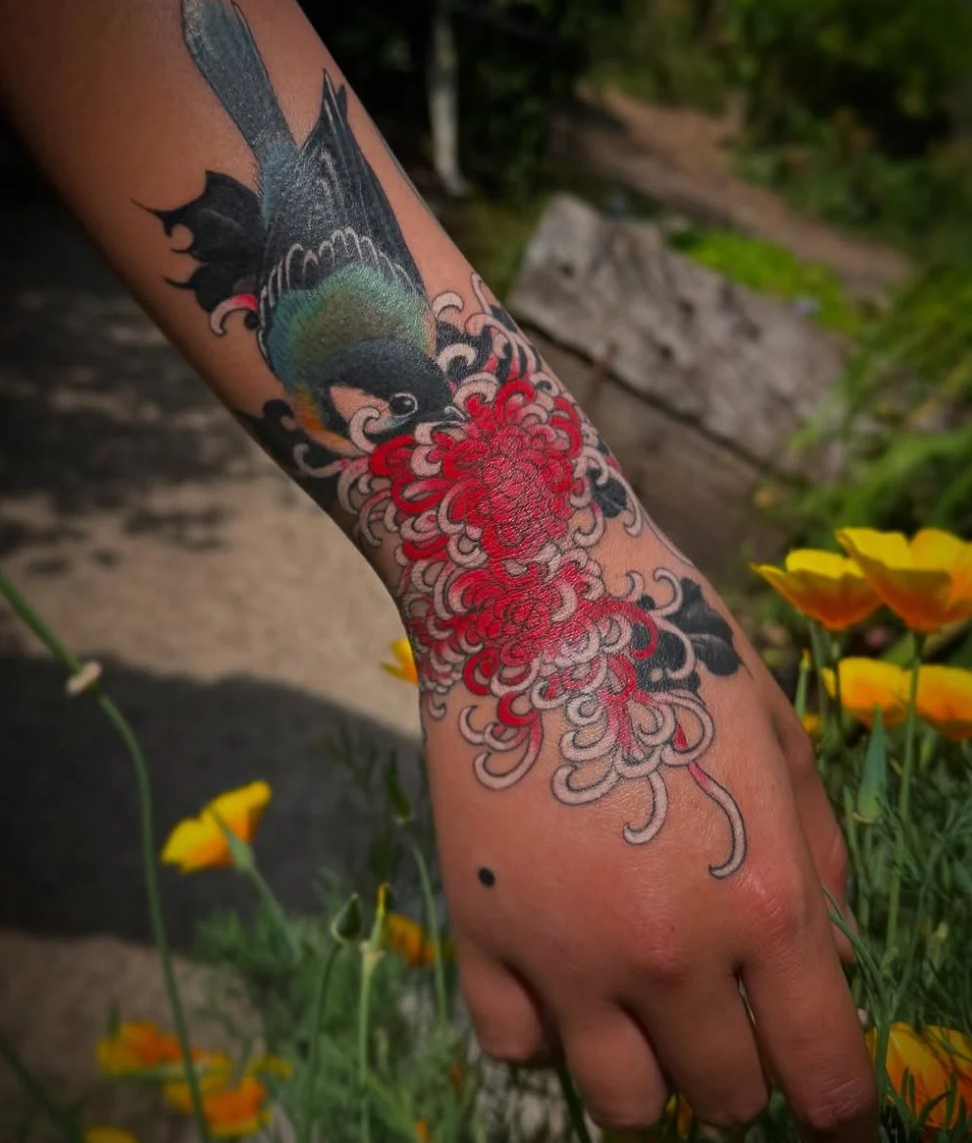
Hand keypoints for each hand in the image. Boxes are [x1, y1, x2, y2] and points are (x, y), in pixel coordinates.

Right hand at [425, 539, 875, 1139]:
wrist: (531, 592)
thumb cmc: (669, 646)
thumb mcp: (776, 733)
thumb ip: (818, 859)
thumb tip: (824, 958)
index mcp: (760, 898)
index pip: (824, 1073)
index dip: (841, 1108)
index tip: (833, 1110)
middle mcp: (666, 949)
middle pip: (724, 1098)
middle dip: (741, 1072)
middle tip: (726, 1015)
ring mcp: (563, 949)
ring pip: (621, 1103)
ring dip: (648, 1074)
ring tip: (643, 1010)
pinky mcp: (479, 928)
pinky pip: (514, 1045)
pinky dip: (547, 1029)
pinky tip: (559, 974)